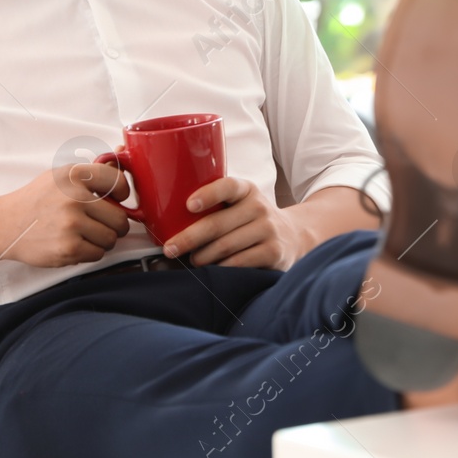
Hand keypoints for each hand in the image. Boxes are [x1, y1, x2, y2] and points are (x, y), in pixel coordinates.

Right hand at [0, 163, 131, 267]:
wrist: (5, 225)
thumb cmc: (36, 201)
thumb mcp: (61, 177)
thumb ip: (93, 172)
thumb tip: (122, 154)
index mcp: (74, 175)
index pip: (118, 181)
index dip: (123, 193)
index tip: (118, 198)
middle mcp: (74, 198)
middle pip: (120, 218)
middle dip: (115, 224)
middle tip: (102, 223)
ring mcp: (71, 224)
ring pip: (111, 238)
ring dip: (102, 240)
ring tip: (84, 233)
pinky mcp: (68, 248)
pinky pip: (98, 254)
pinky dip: (90, 252)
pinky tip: (75, 243)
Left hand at [164, 176, 304, 268]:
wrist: (293, 236)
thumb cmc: (250, 220)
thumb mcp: (239, 203)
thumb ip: (214, 204)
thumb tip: (164, 215)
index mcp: (246, 190)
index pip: (227, 186)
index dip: (208, 194)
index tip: (188, 205)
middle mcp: (259, 207)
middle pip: (218, 224)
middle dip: (189, 238)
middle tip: (170, 249)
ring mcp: (268, 230)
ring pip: (226, 247)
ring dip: (203, 257)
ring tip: (192, 261)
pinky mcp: (274, 252)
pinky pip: (239, 263)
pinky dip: (222, 269)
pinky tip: (212, 271)